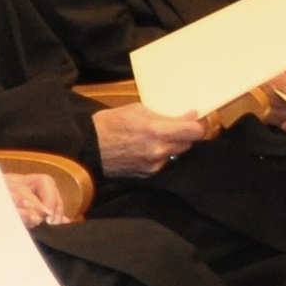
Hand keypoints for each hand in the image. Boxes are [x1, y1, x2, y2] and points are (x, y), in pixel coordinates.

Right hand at [93, 103, 207, 178]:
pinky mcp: (147, 174)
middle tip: (174, 126)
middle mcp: (159, 151)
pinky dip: (159, 155)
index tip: (196, 119)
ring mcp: (154, 165)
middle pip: (188, 144)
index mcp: (157, 131)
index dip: (199, 125)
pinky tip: (145, 149)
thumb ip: (163, 115)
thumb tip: (188, 117)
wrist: (86, 148)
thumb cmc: (108, 124)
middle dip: (184, 134)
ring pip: (175, 154)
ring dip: (172, 145)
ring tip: (156, 137)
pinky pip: (162, 163)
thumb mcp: (135, 110)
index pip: (195, 131)